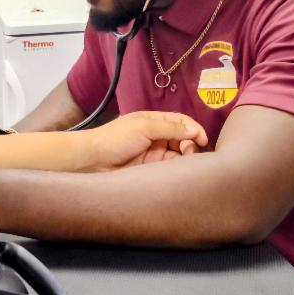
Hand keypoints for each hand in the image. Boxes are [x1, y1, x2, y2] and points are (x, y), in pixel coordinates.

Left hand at [81, 111, 206, 170]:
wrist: (91, 162)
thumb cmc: (113, 139)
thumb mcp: (144, 127)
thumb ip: (170, 128)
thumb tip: (195, 130)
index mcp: (154, 121)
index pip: (181, 122)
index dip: (194, 129)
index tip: (203, 139)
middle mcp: (156, 137)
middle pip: (183, 139)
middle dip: (191, 145)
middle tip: (189, 154)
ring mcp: (153, 154)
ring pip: (178, 156)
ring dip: (185, 159)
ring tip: (185, 164)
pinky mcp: (150, 171)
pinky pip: (169, 169)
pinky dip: (177, 170)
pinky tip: (180, 173)